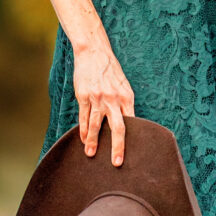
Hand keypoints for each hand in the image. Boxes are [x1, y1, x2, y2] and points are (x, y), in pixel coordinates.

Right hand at [74, 41, 135, 163]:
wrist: (94, 52)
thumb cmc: (110, 71)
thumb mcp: (123, 85)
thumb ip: (124, 103)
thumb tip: (127, 122)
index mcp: (127, 97)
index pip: (132, 122)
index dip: (132, 139)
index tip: (133, 152)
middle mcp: (114, 99)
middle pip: (118, 128)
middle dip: (118, 147)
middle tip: (117, 163)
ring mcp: (98, 98)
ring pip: (96, 125)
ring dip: (93, 141)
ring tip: (91, 154)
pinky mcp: (84, 96)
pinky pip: (84, 117)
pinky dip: (82, 130)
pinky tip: (82, 139)